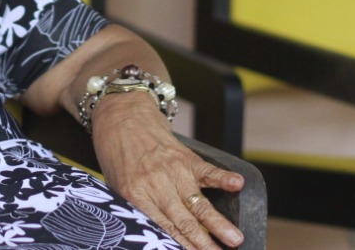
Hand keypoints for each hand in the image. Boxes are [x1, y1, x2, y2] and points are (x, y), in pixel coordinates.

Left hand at [91, 93, 244, 248]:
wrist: (120, 116)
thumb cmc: (116, 156)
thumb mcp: (116, 187)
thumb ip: (135, 210)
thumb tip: (150, 235)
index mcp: (137, 196)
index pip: (163, 229)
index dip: (181, 246)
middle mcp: (157, 185)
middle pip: (184, 221)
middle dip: (203, 243)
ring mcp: (174, 170)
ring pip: (199, 201)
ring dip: (219, 222)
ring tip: (235, 238)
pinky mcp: (186, 157)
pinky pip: (208, 170)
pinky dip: (224, 177)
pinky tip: (237, 185)